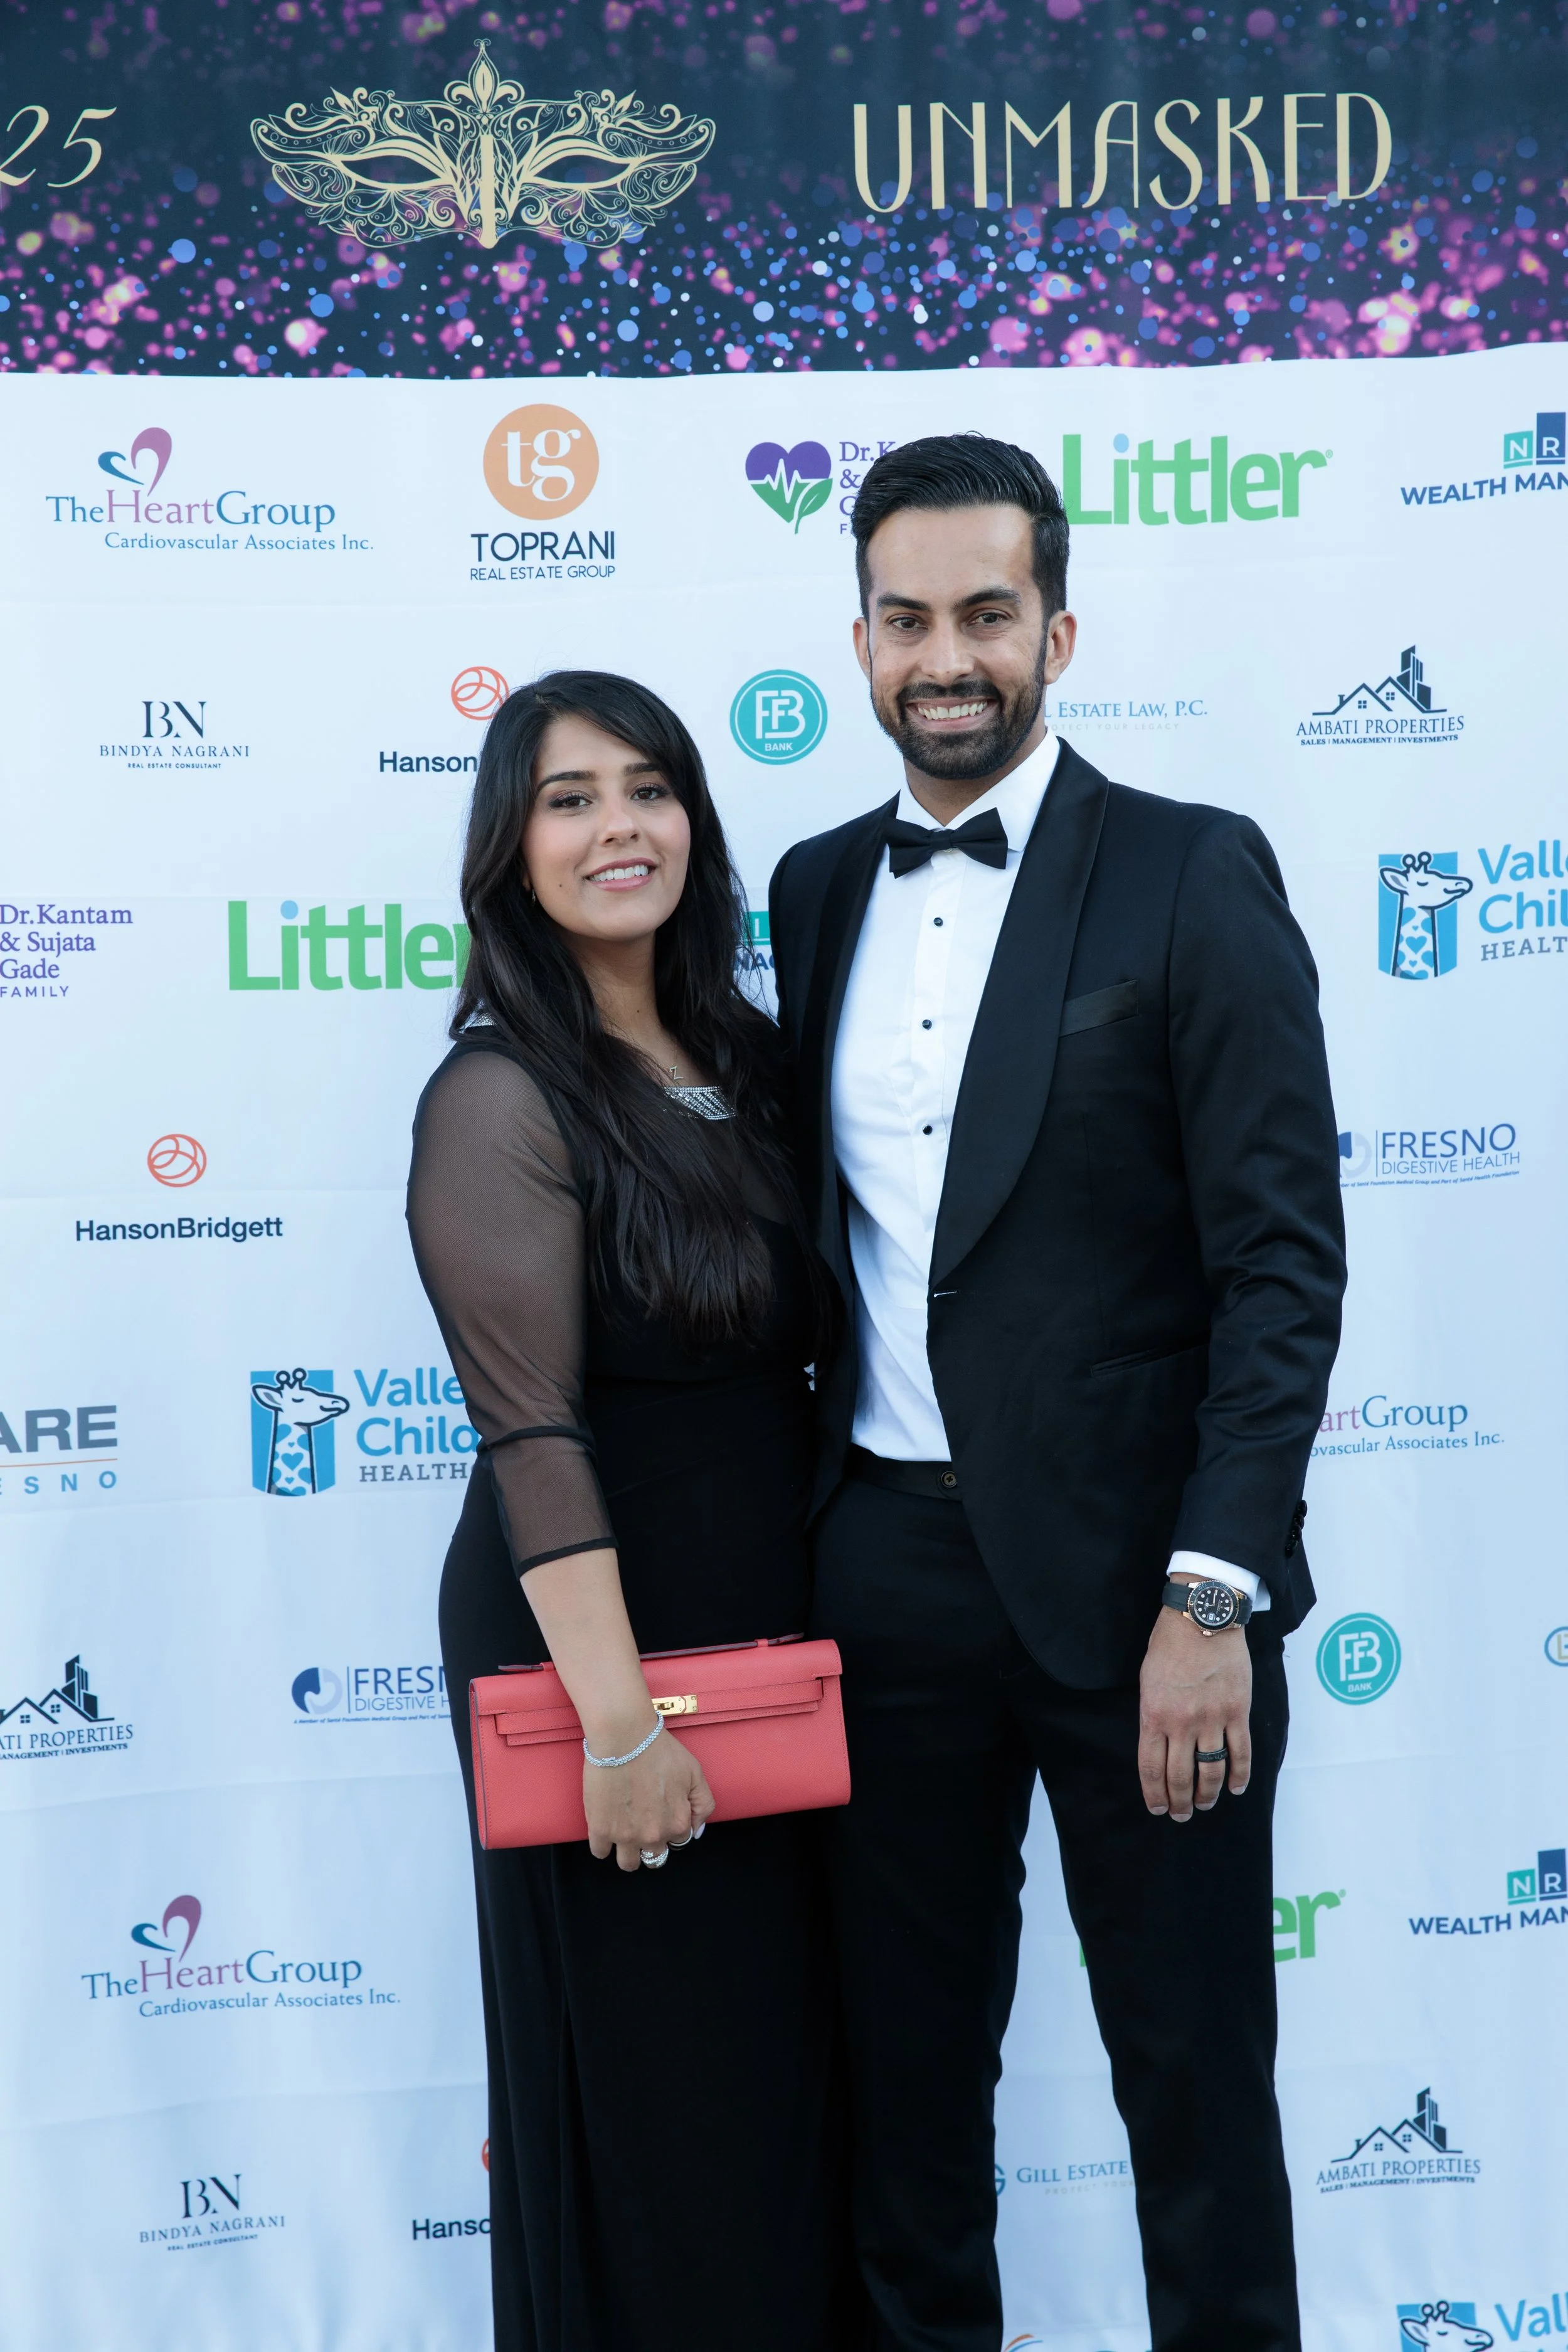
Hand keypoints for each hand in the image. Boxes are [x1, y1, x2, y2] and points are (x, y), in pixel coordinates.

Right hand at [583, 1724, 715, 1872]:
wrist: (624, 1737)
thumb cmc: (659, 1750)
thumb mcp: (694, 1772)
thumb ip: (703, 1805)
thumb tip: (696, 1831)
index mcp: (678, 1824)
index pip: (679, 1840)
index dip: (671, 1827)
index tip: (661, 1813)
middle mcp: (653, 1836)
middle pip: (655, 1855)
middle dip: (651, 1843)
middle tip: (642, 1821)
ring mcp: (626, 1836)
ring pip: (629, 1864)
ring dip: (629, 1853)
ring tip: (624, 1834)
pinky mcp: (601, 1829)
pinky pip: (600, 1852)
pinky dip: (603, 1845)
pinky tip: (605, 1829)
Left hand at [1137, 1602, 1251, 1821]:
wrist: (1202, 1617)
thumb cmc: (1169, 1643)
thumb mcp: (1147, 1679)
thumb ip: (1153, 1714)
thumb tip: (1158, 1743)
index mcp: (1154, 1715)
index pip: (1151, 1768)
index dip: (1154, 1794)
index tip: (1158, 1809)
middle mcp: (1182, 1723)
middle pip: (1180, 1776)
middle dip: (1180, 1802)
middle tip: (1182, 1815)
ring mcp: (1211, 1719)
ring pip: (1211, 1771)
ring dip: (1207, 1794)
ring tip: (1204, 1805)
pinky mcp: (1236, 1712)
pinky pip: (1240, 1752)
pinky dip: (1239, 1775)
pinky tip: (1236, 1788)